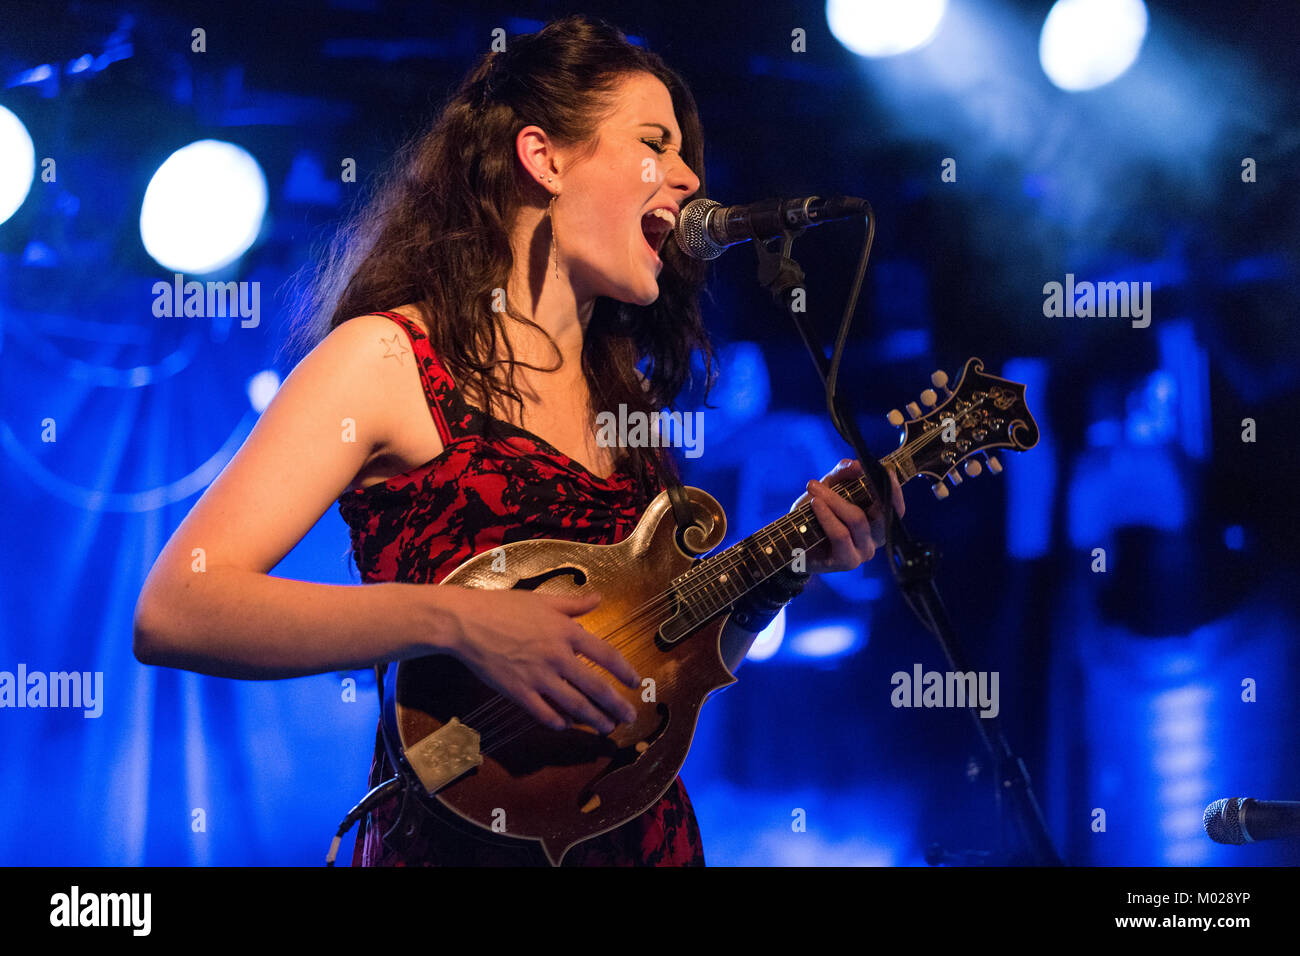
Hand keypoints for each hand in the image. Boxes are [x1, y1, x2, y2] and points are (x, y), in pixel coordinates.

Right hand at [443, 587, 639, 733]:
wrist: (466, 623)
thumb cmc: (503, 606)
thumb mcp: (542, 600)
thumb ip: (573, 604)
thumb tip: (598, 598)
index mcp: (566, 632)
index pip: (606, 654)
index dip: (624, 670)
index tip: (635, 682)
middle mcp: (558, 656)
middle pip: (596, 687)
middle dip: (616, 705)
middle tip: (630, 717)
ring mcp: (538, 677)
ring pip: (574, 705)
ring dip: (594, 720)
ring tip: (607, 727)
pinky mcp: (518, 692)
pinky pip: (544, 713)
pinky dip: (558, 722)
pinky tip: (566, 726)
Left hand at [790, 459, 904, 572]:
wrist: (790, 544)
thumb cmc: (814, 516)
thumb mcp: (827, 489)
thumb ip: (842, 474)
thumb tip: (856, 465)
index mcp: (877, 522)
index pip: (896, 508)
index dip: (895, 491)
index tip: (886, 472)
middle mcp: (875, 539)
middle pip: (880, 511)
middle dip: (857, 488)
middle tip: (832, 477)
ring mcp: (863, 552)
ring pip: (857, 520)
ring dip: (834, 501)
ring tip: (815, 492)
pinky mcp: (847, 561)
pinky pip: (841, 534)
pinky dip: (827, 517)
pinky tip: (815, 505)